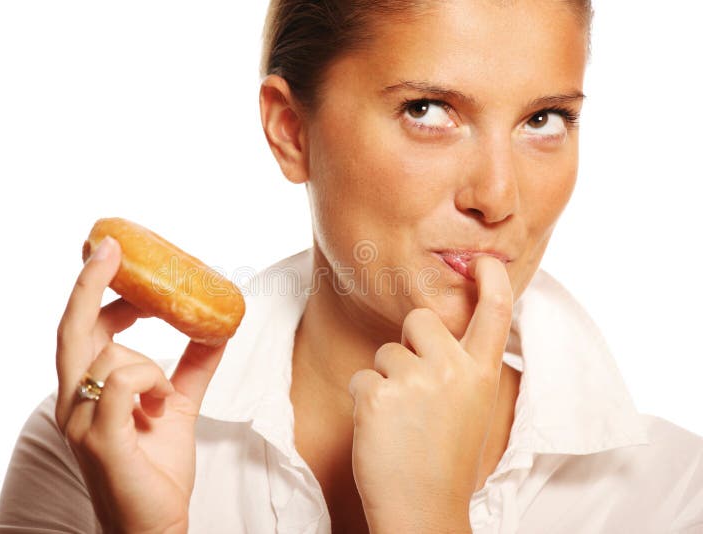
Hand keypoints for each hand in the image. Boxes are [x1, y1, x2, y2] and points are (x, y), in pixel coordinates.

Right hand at [54, 235, 226, 533]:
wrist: (153, 527)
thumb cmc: (155, 471)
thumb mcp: (178, 406)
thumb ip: (193, 367)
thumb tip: (217, 329)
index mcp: (87, 390)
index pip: (80, 328)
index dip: (92, 289)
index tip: (114, 254)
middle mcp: (73, 401)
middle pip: (72, 328)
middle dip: (89, 283)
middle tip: (112, 248)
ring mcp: (80, 421)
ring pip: (109, 353)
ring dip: (149, 363)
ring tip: (163, 398)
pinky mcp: (98, 439)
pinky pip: (122, 382)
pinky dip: (150, 380)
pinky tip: (159, 405)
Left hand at [348, 255, 512, 532]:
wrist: (423, 510)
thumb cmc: (444, 461)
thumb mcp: (471, 409)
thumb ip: (462, 370)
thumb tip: (441, 335)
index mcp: (482, 375)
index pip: (495, 312)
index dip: (491, 279)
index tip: (483, 259)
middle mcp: (452, 370)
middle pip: (420, 318)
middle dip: (410, 341)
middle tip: (414, 383)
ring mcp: (414, 379)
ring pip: (386, 351)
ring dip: (386, 379)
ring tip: (401, 420)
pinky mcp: (376, 393)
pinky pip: (362, 377)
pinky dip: (364, 400)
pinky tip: (381, 430)